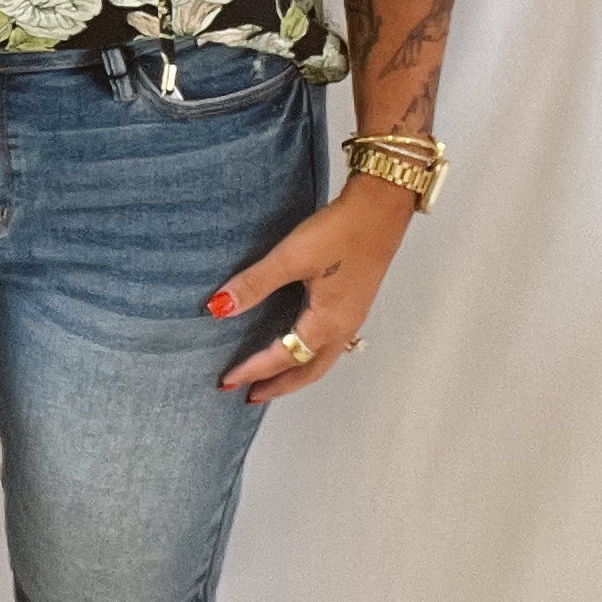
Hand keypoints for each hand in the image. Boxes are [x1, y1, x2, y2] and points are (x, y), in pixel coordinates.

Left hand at [208, 179, 411, 403]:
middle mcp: (343, 328)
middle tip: (249, 394)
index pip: (283, 356)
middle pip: (308, 370)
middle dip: (279, 385)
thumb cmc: (339, 231)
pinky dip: (310, 356)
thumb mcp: (292, 256)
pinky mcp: (355, 303)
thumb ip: (255, 283)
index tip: (227, 380)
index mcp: (327, 322)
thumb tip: (218, 309)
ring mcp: (352, 317)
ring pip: (322, 360)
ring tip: (271, 380)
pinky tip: (300, 345)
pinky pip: (330, 345)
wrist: (383, 207)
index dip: (254, 369)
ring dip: (295, 374)